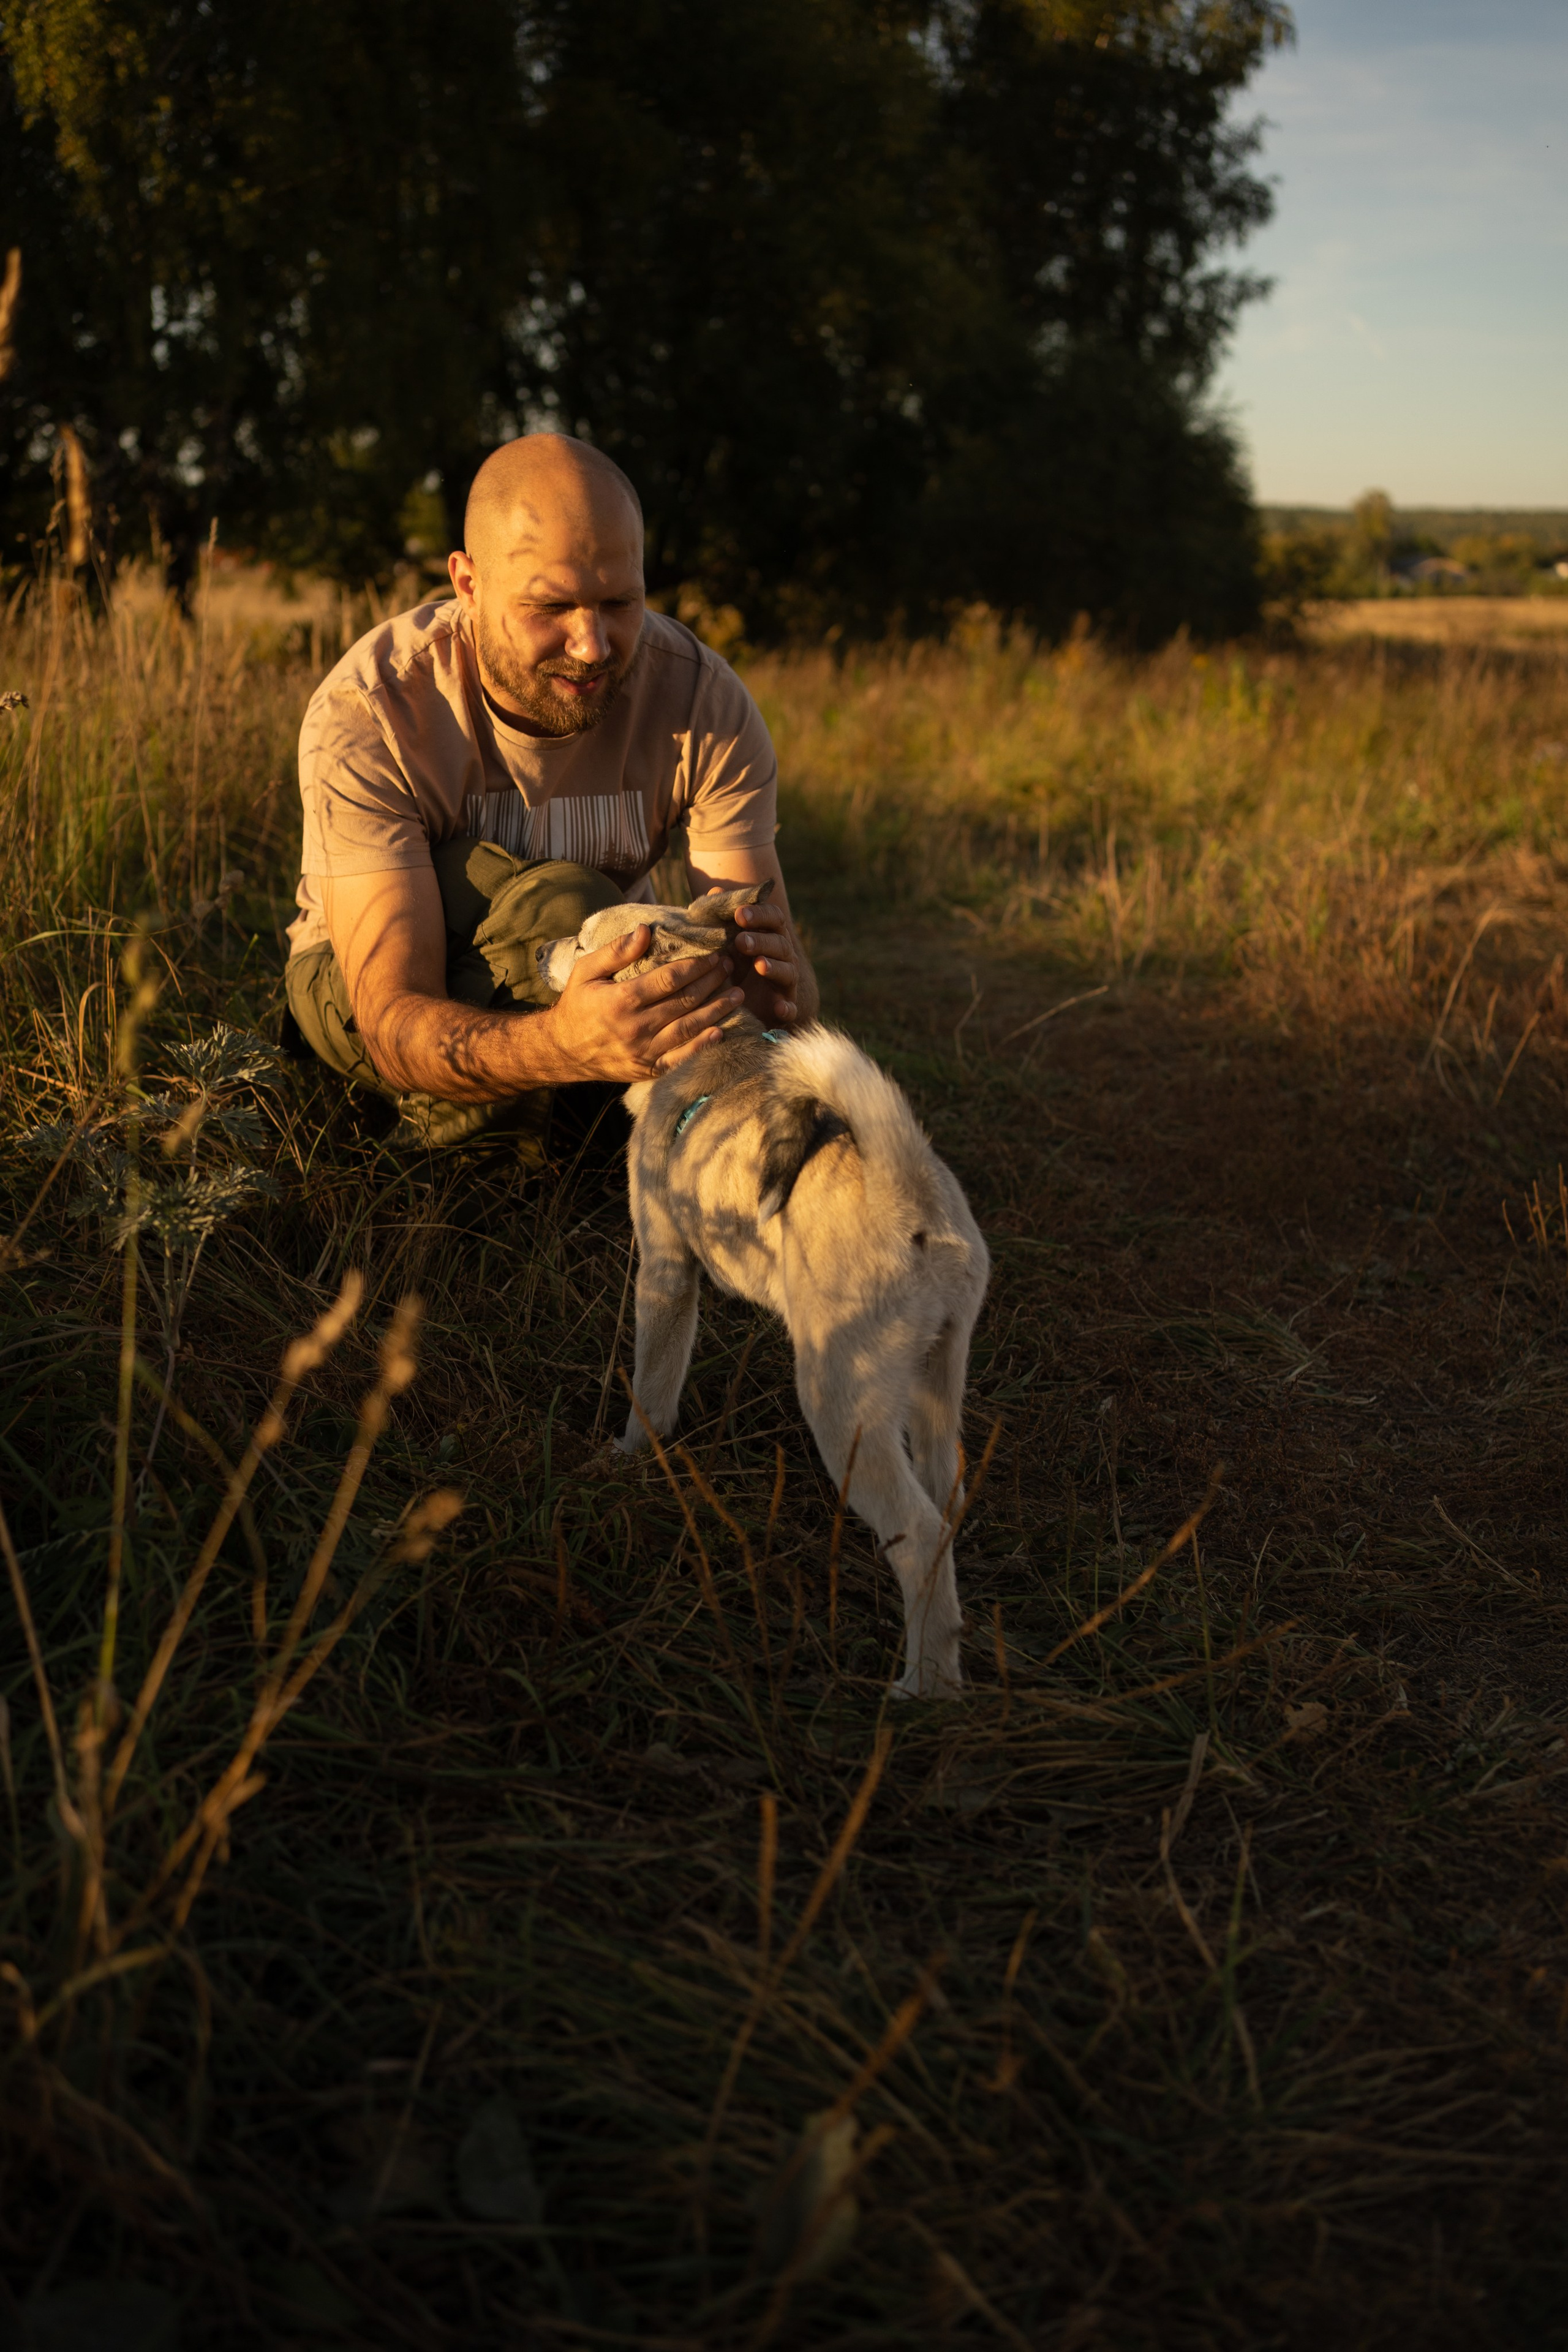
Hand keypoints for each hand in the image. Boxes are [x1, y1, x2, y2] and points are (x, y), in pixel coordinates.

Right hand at [546, 927, 742, 1079]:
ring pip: (689, 1028)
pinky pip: (682, 1057)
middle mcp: (636, 1027)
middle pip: (685, 1001)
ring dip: (717, 1010)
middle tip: (729, 968)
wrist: (563, 1052)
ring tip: (737, 995)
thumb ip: (615, 951)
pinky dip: (703, 1044)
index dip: (696, 966)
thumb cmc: (576, 1006)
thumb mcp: (585, 971)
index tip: (713, 955)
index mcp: (621, 1000)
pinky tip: (721, 1030)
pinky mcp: (649, 1069)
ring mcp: (644, 1051)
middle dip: (712, 982)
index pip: (669, 979)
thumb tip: (645, 930)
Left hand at [729, 901, 800, 1023]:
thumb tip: (715, 890)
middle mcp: (783, 957)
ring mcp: (786, 983)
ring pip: (788, 972)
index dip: (760, 914)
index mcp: (770, 936)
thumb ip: (722, 921)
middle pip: (780, 944)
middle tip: (740, 940)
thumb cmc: (736, 968)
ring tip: (759, 965)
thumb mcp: (726, 944)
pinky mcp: (785, 1008)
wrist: (747, 1008)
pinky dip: (788, 1008)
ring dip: (774, 967)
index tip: (739, 914)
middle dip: (761, 941)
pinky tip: (780, 1009)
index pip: (774, 919)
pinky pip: (791, 1009)